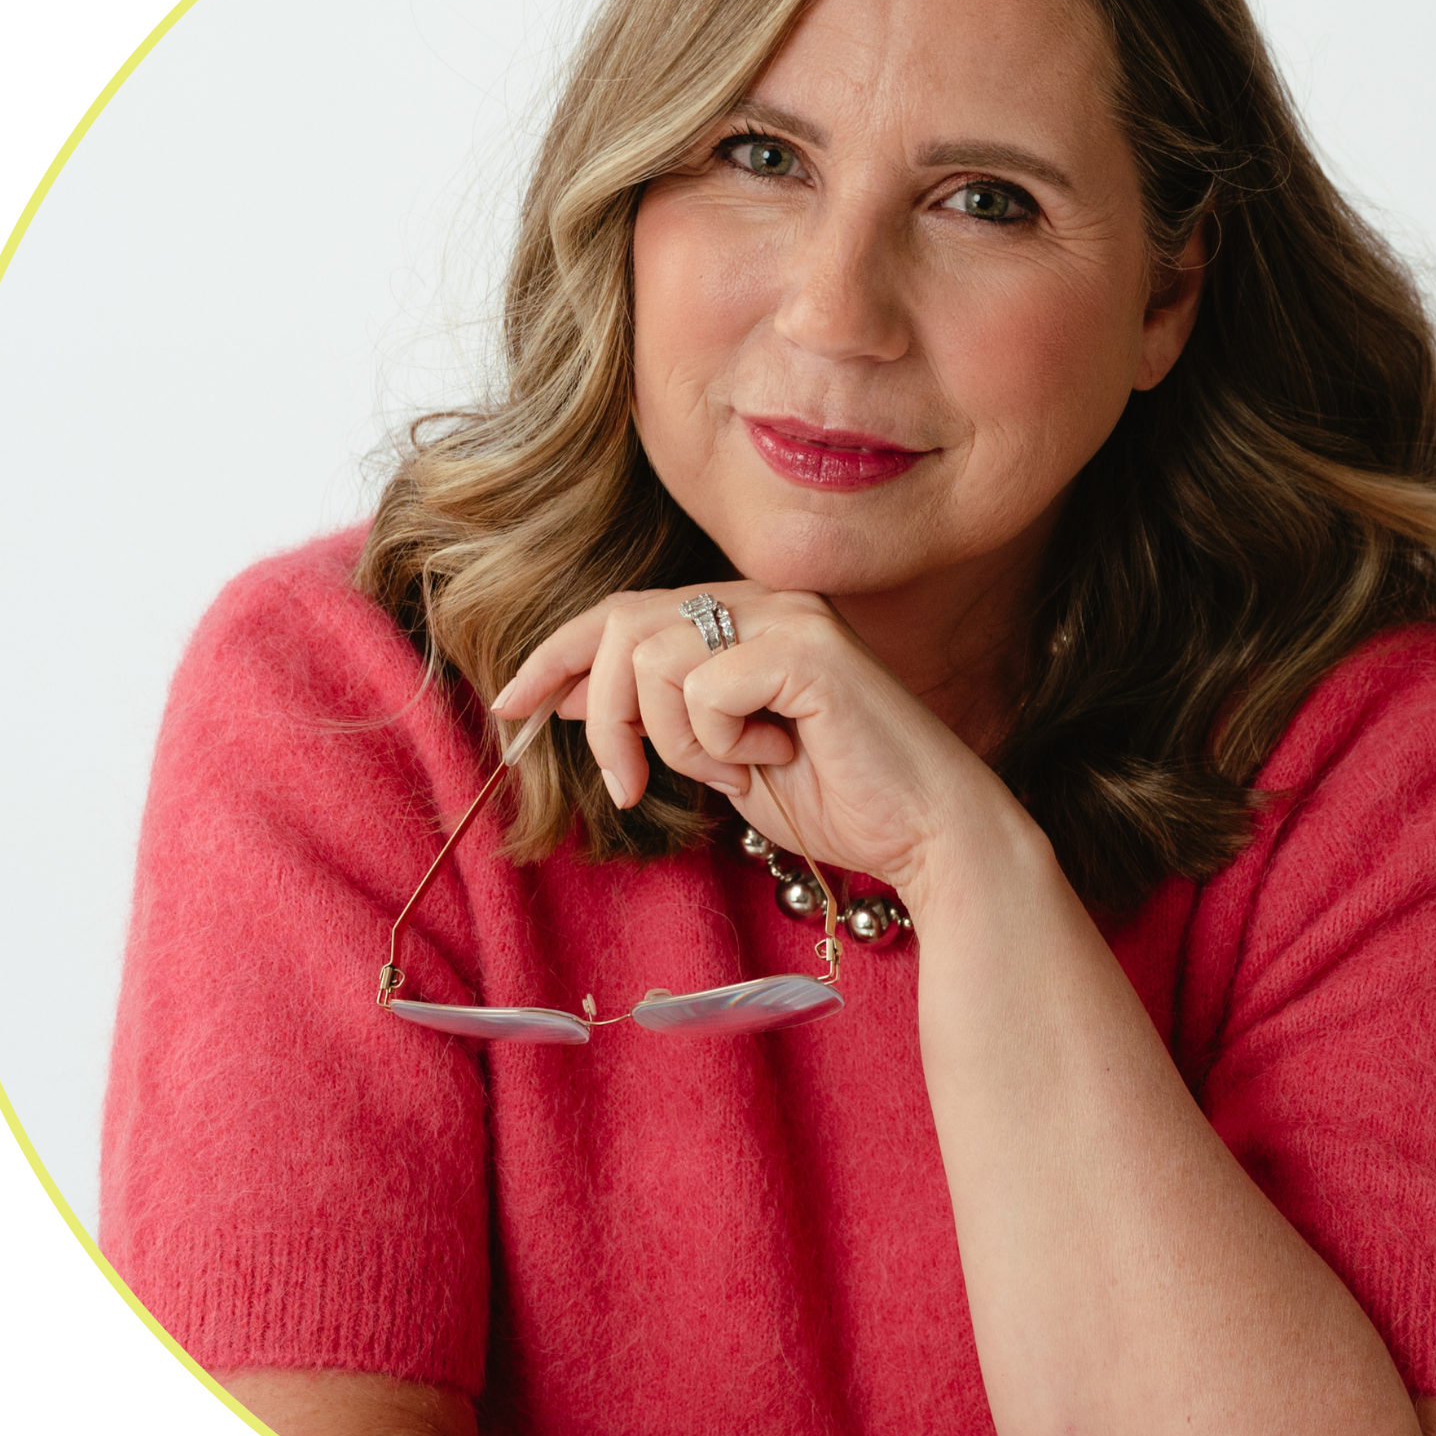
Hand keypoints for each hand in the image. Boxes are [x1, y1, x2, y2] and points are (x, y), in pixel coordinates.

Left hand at [488, 584, 1014, 897]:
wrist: (926, 835)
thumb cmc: (838, 800)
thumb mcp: (721, 757)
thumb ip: (658, 718)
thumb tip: (574, 696)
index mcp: (746, 616)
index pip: (623, 611)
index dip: (555, 655)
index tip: (509, 703)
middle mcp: (766, 600)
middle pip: (622, 624)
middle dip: (604, 713)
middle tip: (628, 787)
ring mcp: (789, 617)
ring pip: (653, 660)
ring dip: (674, 740)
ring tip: (738, 769)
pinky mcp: (806, 649)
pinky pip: (702, 690)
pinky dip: (719, 743)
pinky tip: (774, 758)